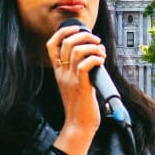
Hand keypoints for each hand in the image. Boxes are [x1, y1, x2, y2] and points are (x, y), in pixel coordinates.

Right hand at [46, 24, 105, 154]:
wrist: (78, 126)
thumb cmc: (80, 107)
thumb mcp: (74, 85)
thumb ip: (80, 69)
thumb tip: (96, 53)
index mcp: (58, 72)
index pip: (52, 45)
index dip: (63, 32)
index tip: (76, 29)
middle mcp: (62, 73)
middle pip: (67, 43)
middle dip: (84, 35)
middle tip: (96, 40)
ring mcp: (71, 79)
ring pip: (77, 51)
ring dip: (93, 46)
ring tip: (101, 52)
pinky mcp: (82, 86)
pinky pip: (86, 64)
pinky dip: (96, 58)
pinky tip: (102, 61)